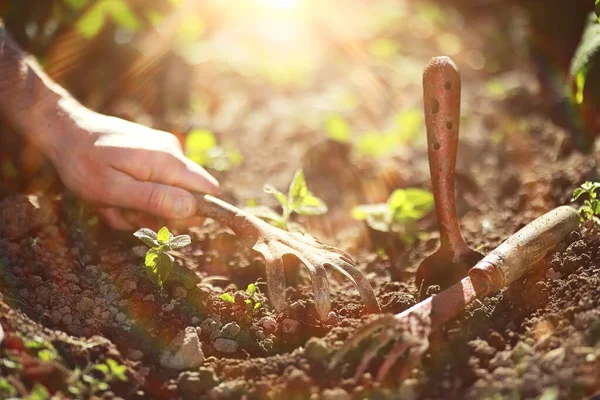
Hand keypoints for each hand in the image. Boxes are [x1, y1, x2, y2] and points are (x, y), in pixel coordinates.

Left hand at [45, 105, 219, 229]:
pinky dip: (135, 197)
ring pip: (168, 196)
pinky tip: (114, 194)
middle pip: (188, 198)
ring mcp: (164, 152)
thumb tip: (193, 209)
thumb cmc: (83, 163)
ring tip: (112, 202)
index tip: (161, 222)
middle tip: (125, 211)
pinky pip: (156, 186)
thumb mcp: (112, 189)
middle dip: (158, 215)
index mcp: (167, 161)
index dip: (192, 213)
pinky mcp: (155, 155)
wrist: (64, 130)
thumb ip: (154, 199)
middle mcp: (173, 153)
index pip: (207, 191)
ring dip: (141, 209)